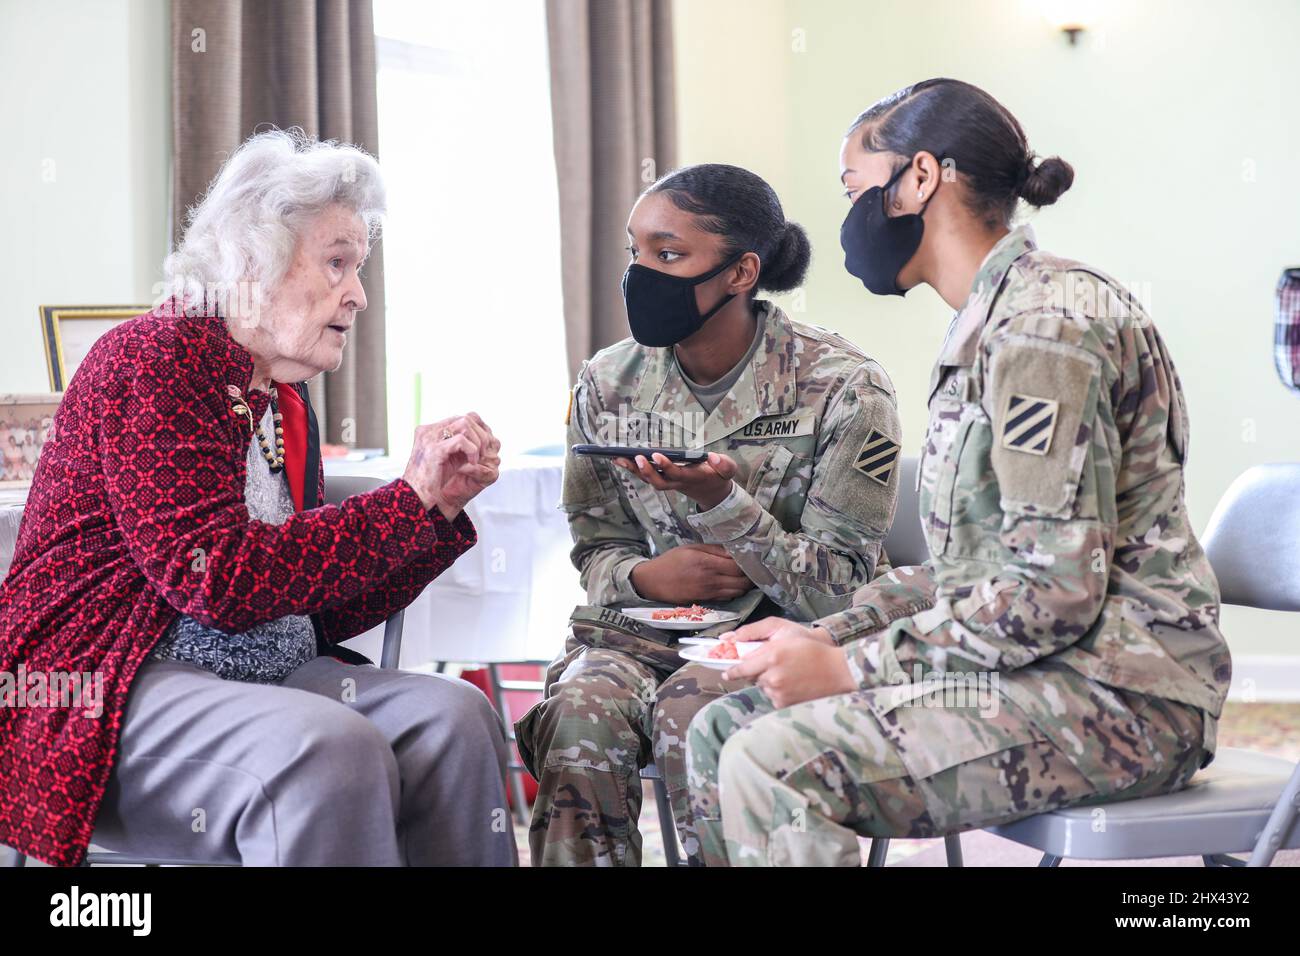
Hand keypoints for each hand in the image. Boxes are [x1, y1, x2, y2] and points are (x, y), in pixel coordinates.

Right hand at [402, 412, 500, 520]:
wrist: (415, 498)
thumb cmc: (431, 482)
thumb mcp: (447, 459)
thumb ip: (458, 446)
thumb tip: (479, 438)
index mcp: (428, 431)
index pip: (459, 419)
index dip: (475, 432)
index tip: (480, 449)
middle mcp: (427, 431)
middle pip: (464, 418)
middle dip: (479, 436)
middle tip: (482, 453)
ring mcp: (429, 439)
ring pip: (464, 425)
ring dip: (477, 442)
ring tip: (477, 458)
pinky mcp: (435, 450)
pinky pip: (462, 440)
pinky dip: (472, 451)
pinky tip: (471, 464)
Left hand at [613, 451, 738, 510]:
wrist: (713, 492)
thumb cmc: (719, 475)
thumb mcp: (728, 469)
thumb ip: (724, 464)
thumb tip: (714, 457)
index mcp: (692, 478)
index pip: (677, 474)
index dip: (666, 466)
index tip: (656, 454)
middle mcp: (678, 483)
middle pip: (659, 482)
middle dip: (646, 471)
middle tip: (635, 457)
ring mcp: (669, 483)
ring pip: (649, 480)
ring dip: (633, 471)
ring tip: (618, 457)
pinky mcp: (664, 479)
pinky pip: (646, 476)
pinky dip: (632, 468)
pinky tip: (620, 458)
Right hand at [629, 542, 751, 603]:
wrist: (653, 581)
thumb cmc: (672, 561)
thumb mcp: (692, 548)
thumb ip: (714, 549)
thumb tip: (734, 551)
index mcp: (707, 564)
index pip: (738, 568)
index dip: (747, 564)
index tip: (750, 558)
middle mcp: (711, 581)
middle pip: (742, 583)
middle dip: (750, 576)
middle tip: (750, 568)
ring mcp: (709, 593)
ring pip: (737, 592)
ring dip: (744, 585)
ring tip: (743, 576)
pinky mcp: (706, 601)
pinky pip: (727, 598)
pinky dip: (734, 592)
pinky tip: (732, 584)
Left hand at [720, 618, 852, 708]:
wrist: (837, 672)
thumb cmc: (813, 651)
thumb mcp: (787, 640)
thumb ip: (762, 647)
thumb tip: (742, 658)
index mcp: (772, 656)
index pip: (742, 667)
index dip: (733, 671)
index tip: (726, 673)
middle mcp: (772, 676)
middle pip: (753, 677)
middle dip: (760, 673)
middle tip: (778, 667)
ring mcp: (778, 692)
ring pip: (764, 688)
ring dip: (770, 683)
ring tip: (791, 675)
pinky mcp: (784, 704)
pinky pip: (774, 697)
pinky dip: (779, 693)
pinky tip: (794, 686)